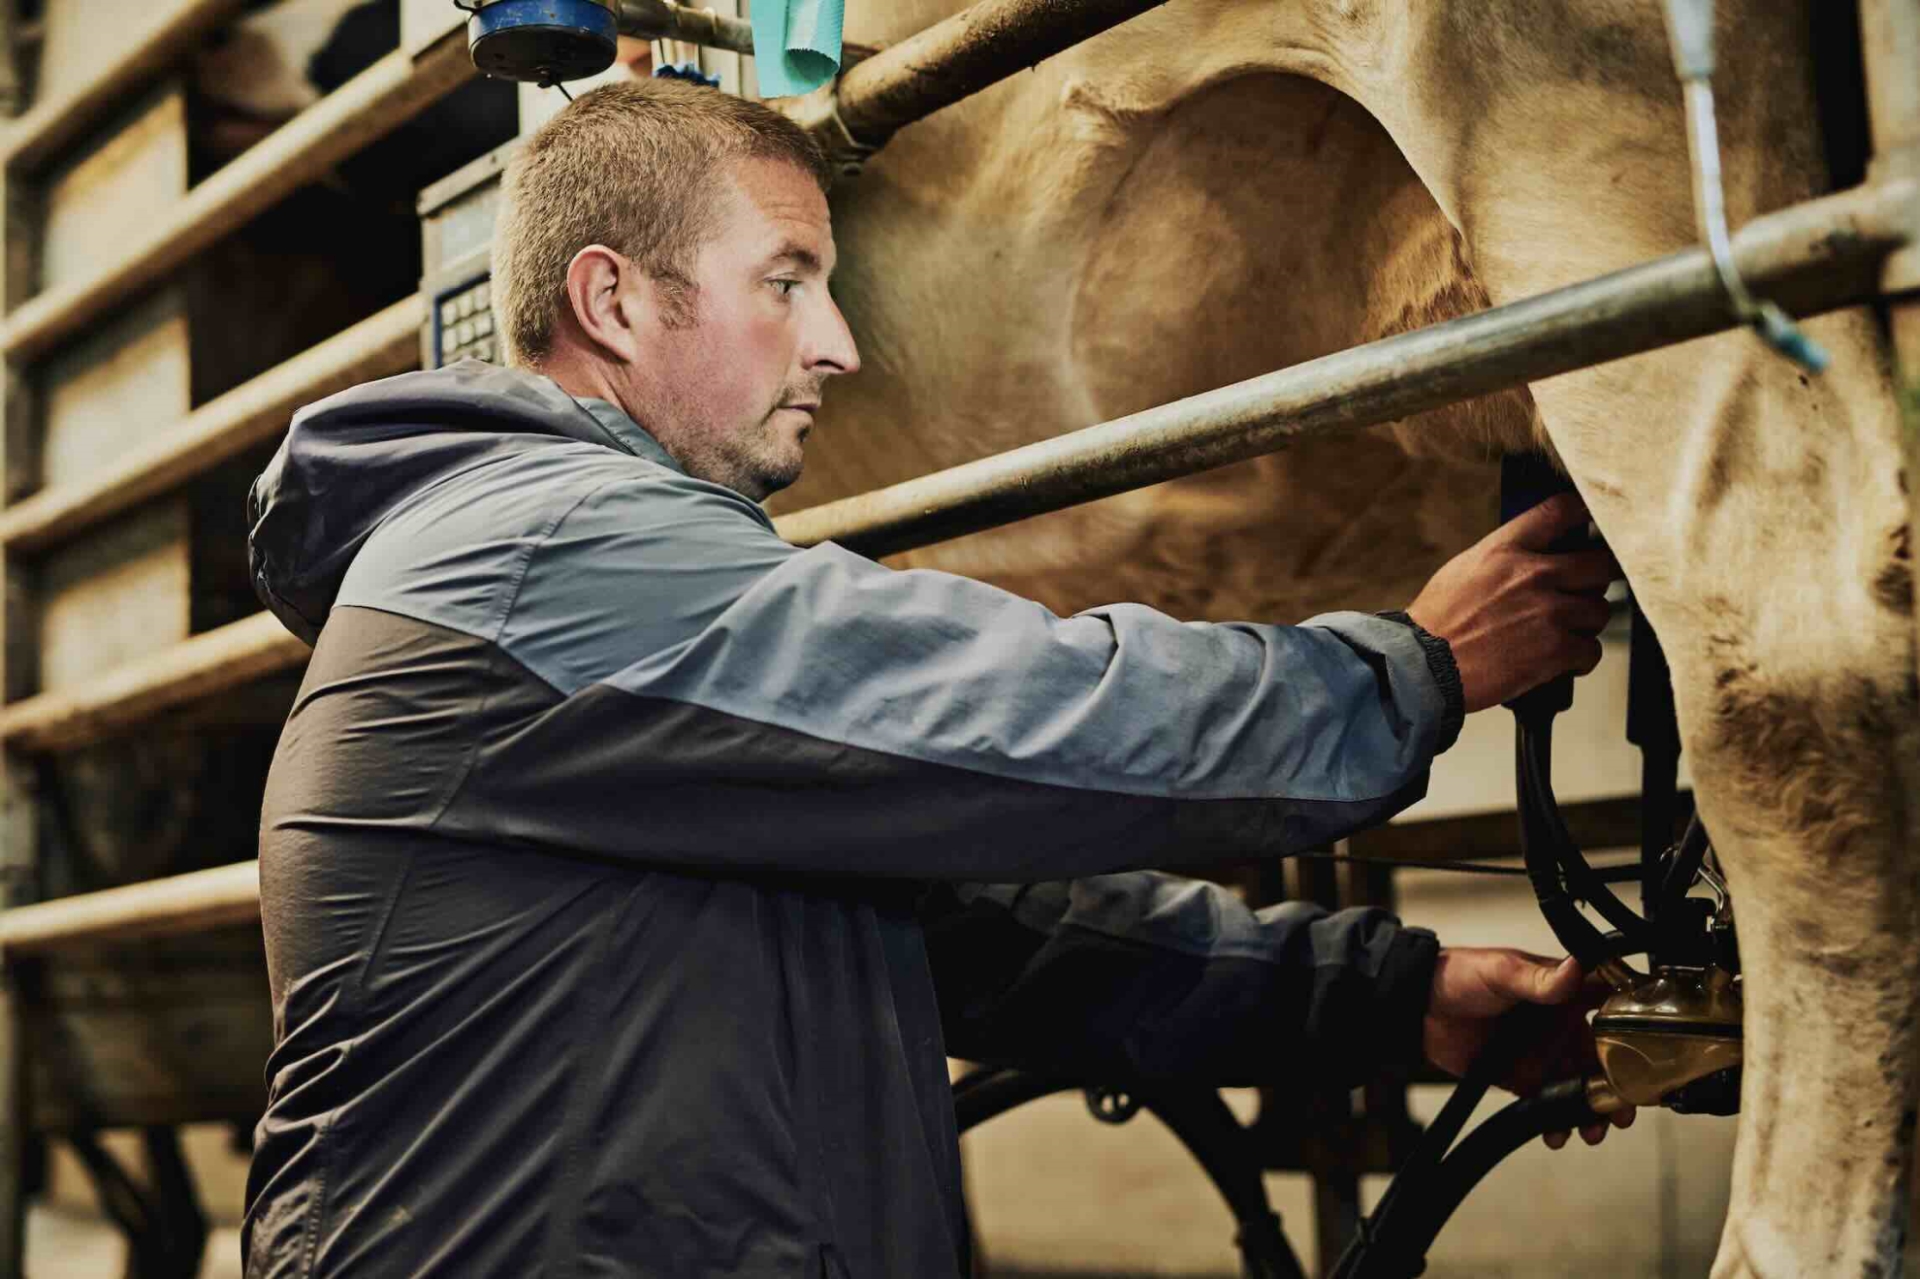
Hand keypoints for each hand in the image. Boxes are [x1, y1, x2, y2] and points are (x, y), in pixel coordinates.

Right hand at [1405, 493, 1619, 712]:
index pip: (1560, 512)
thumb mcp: (1464, 570)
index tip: (1592, 520)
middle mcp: (1533, 575)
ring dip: (1586, 623)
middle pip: (1600, 565)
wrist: (1424, 667)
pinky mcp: (1556, 650)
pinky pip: (1592, 650)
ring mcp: (1549, 613)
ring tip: (1564, 632)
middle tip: (1586, 590)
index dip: (1583, 513)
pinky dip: (1580, 658)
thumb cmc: (1437, 623)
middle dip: (1597, 579)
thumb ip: (1505, 558)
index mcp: (1505, 550)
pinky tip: (1564, 660)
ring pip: (1599, 610)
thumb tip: (1537, 556)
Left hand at [1423, 946, 1635, 1148]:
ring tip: (1593, 1130)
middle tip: (1623, 1108)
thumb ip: (1540, 978)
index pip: (1611, 1006)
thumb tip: (1577, 967)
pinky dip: (1558, 1121)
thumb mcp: (1501, 971)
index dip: (1636, 1026)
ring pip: (1582, 1086)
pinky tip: (1557, 1133)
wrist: (1416, 1007)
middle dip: (1620, 1085)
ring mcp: (1544, 1053)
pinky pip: (1549, 1104)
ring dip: (1592, 1110)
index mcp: (1563, 993)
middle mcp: (1560, 1025)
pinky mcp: (1523, 1078)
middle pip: (1605, 1058)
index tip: (1653, 1049)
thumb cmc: (1459, 975)